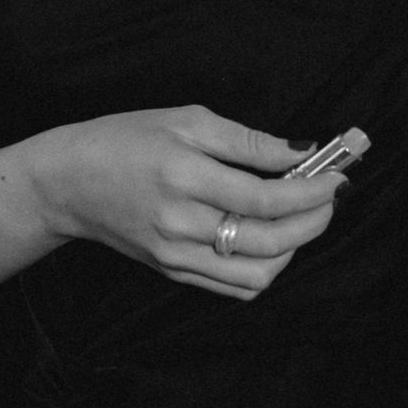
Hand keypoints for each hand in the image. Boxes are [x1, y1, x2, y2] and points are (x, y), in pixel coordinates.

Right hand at [36, 103, 348, 299]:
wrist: (68, 182)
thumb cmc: (125, 140)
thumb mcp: (186, 121)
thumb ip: (247, 140)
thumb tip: (301, 151)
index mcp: (185, 177)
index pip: (267, 196)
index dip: (312, 189)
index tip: (338, 175)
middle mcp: (182, 224)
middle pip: (270, 239)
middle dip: (314, 219)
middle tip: (331, 195)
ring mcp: (177, 255)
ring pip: (258, 273)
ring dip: (294, 248)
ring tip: (302, 216)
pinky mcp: (173, 272)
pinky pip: (234, 287)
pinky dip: (266, 268)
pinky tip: (273, 239)